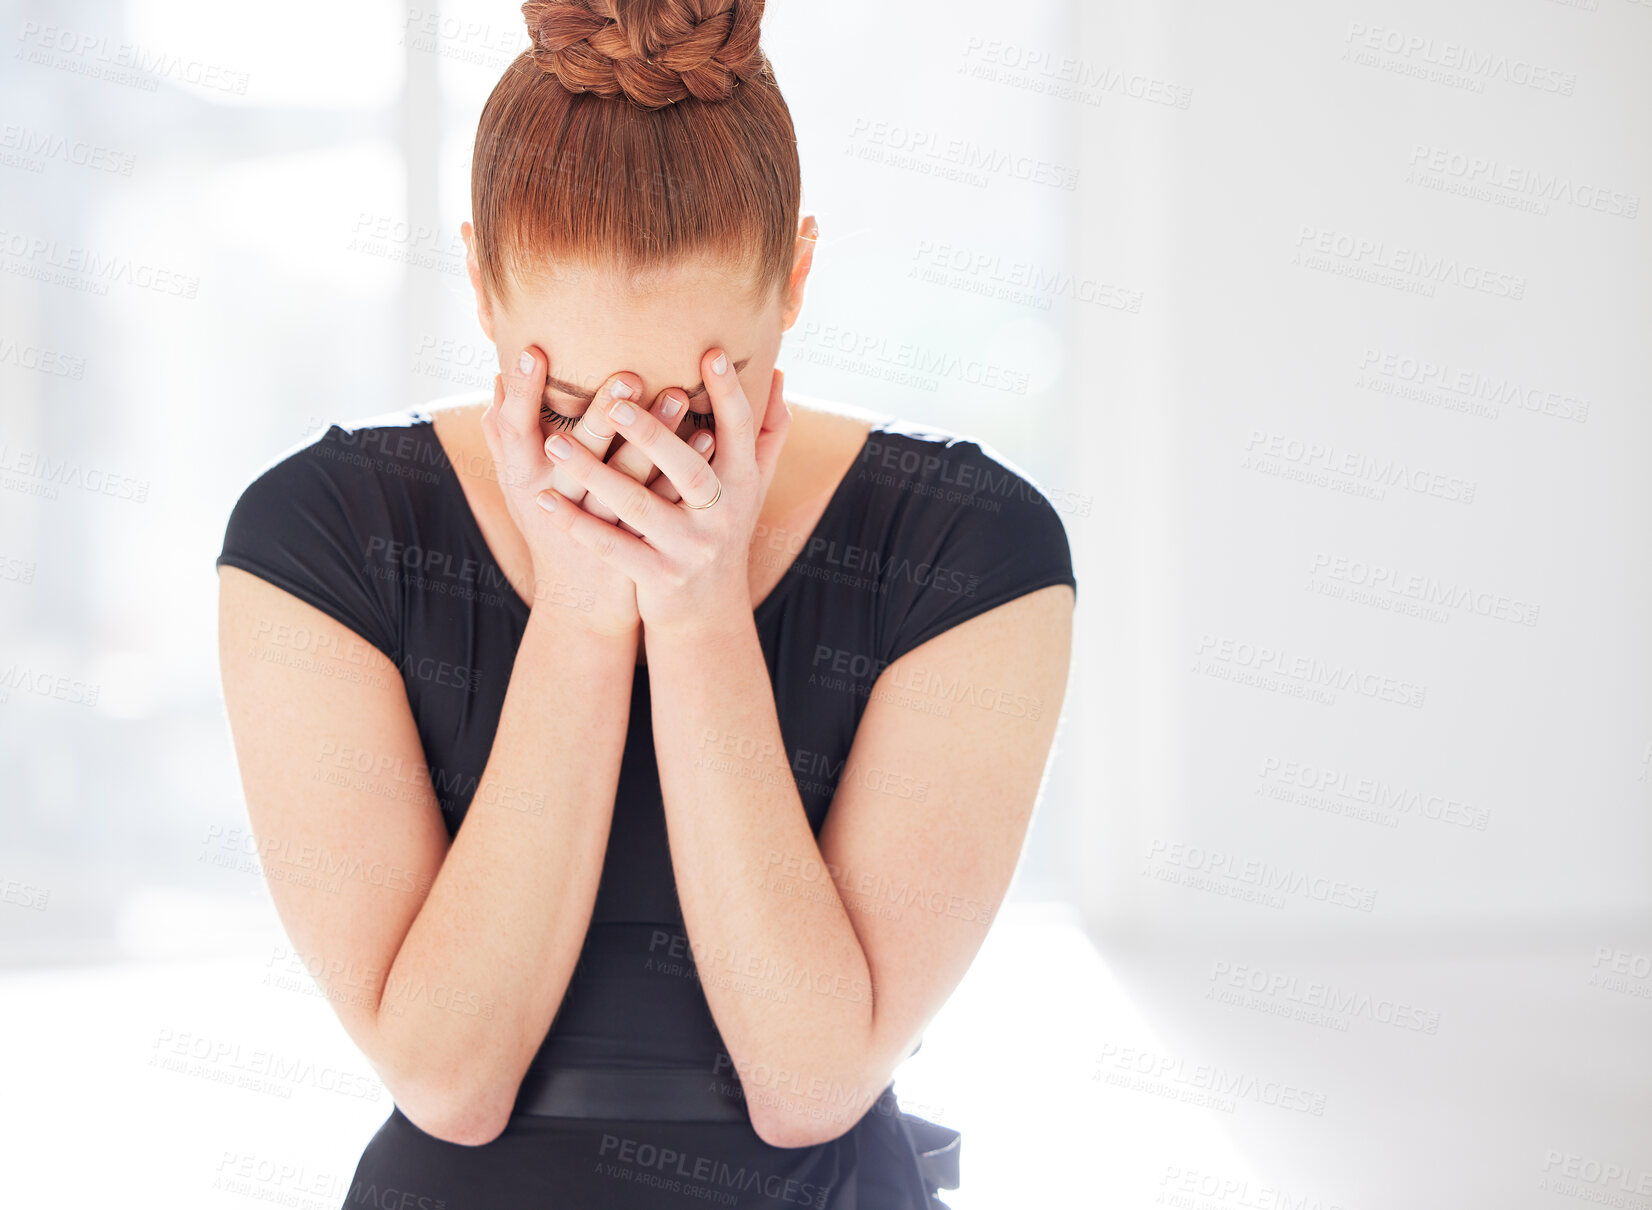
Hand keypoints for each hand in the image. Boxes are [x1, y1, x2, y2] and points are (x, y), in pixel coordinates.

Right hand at [481, 346, 673, 636]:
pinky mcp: (638, 542)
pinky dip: (683, 471)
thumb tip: (498, 374)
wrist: (582, 605)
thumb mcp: (518, 486)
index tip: (532, 350)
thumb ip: (507, 434)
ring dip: (656, 438)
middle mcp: (558, 505)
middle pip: (576, 459)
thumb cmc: (549, 529)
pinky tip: (708, 438)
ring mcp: (601, 528)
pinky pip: (663, 504)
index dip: (522, 392)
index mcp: (523, 479)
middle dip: (601, 416)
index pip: (515, 429)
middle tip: (627, 372)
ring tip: (680, 393)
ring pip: (627, 482)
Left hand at [537, 350, 790, 637]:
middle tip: (616, 403)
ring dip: (595, 475)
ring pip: (640, 508)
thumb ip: (765, 431)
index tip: (711, 352)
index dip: (729, 393)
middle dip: (654, 436)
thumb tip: (776, 371)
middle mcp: (722, 515)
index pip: (740, 431)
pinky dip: (577, 525)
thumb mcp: (750, 485)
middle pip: (689, 471)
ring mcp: (690, 550)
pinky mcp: (659, 578)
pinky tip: (543, 500)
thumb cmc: (722, 530)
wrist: (708, 613)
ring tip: (555, 445)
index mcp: (743, 483)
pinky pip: (613, 548)